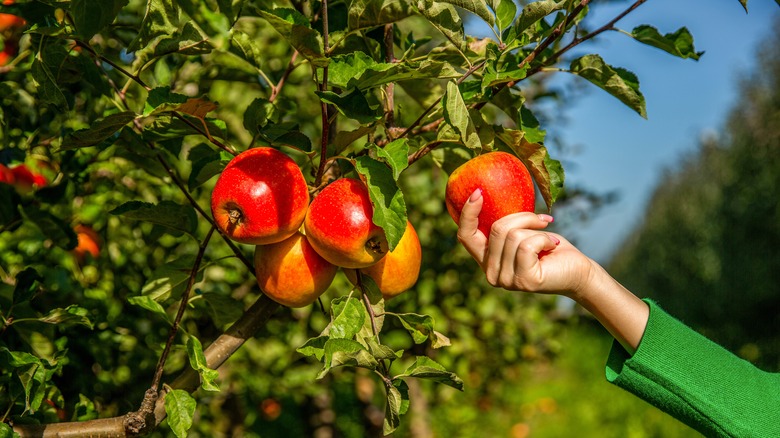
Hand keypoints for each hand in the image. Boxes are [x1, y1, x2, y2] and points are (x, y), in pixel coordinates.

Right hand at [456, 188, 594, 297]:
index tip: (478, 191)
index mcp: (486, 261)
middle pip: (496, 229)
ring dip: (535, 229)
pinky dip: (544, 238)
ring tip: (549, 239)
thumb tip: (484, 193)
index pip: (465, 236)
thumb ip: (505, 225)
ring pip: (513, 236)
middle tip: (542, 220)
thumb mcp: (523, 231)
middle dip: (522, 217)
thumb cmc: (550, 247)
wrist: (578, 271)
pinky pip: (527, 245)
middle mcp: (491, 274)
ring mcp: (506, 280)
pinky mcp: (524, 281)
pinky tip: (552, 246)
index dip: (468, 213)